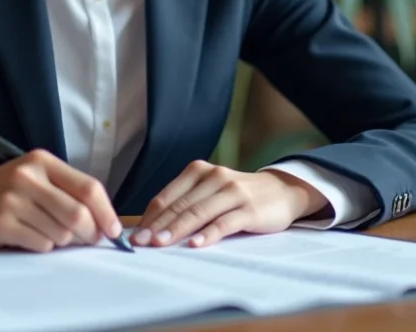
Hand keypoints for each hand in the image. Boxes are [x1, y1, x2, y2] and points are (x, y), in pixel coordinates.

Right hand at [0, 149, 123, 252]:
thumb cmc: (7, 194)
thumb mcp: (36, 180)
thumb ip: (68, 194)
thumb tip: (105, 224)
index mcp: (42, 161)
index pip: (89, 188)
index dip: (107, 212)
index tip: (114, 230)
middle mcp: (28, 176)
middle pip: (78, 214)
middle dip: (89, 234)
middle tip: (87, 241)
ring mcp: (13, 199)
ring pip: (62, 233)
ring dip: (61, 241)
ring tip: (45, 232)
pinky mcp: (2, 222)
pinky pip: (41, 244)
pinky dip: (42, 246)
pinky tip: (28, 237)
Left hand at [133, 160, 328, 248]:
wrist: (281, 191)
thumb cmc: (237, 196)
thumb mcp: (210, 191)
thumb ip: (186, 203)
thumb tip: (152, 227)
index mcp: (198, 171)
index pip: (167, 196)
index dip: (149, 217)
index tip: (134, 235)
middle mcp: (214, 177)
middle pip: (180, 205)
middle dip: (157, 226)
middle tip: (140, 243)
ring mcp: (232, 192)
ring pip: (199, 212)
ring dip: (177, 229)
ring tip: (160, 244)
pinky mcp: (249, 209)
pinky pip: (224, 222)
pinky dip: (208, 234)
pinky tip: (195, 244)